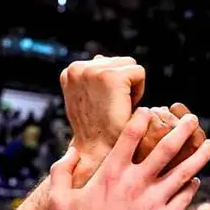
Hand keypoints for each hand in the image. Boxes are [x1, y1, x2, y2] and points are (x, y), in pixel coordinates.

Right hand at [50, 108, 209, 209]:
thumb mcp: (59, 201)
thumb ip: (61, 172)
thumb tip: (71, 151)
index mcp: (111, 173)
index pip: (131, 134)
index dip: (142, 118)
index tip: (149, 111)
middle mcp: (136, 182)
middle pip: (167, 147)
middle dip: (183, 129)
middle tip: (192, 120)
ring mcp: (154, 201)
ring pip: (185, 170)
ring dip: (200, 155)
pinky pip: (185, 197)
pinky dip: (193, 185)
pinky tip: (195, 180)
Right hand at [60, 56, 144, 183]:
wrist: (98, 152)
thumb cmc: (98, 130)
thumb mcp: (87, 99)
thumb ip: (92, 78)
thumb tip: (99, 57)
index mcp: (70, 71)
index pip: (107, 63)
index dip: (113, 86)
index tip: (103, 105)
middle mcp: (77, 67)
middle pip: (120, 62)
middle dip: (123, 84)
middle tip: (111, 109)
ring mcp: (92, 70)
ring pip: (130, 66)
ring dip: (131, 87)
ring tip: (116, 108)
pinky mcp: (110, 76)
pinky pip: (139, 73)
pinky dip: (138, 91)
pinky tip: (124, 107)